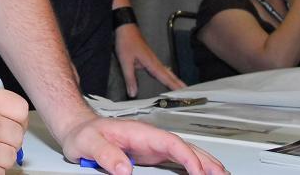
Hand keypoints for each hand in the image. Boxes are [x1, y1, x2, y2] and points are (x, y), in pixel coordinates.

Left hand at [59, 115, 227, 174]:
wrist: (78, 129)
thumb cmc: (84, 134)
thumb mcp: (89, 144)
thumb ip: (107, 154)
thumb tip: (125, 170)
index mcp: (140, 132)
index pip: (171, 143)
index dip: (188, 157)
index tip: (198, 172)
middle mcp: (150, 138)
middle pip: (185, 147)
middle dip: (206, 160)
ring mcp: (152, 146)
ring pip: (185, 152)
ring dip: (204, 162)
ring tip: (220, 174)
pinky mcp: (151, 154)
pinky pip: (177, 160)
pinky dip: (192, 166)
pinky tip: (200, 173)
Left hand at [114, 23, 186, 96]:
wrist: (126, 28)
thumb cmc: (126, 41)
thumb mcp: (125, 62)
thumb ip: (130, 79)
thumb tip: (133, 92)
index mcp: (151, 63)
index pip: (165, 78)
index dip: (174, 86)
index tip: (183, 92)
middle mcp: (154, 61)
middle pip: (170, 75)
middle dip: (179, 84)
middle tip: (188, 91)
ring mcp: (153, 59)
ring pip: (167, 72)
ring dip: (175, 79)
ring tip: (182, 87)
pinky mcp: (150, 57)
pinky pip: (161, 68)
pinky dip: (167, 74)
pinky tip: (168, 75)